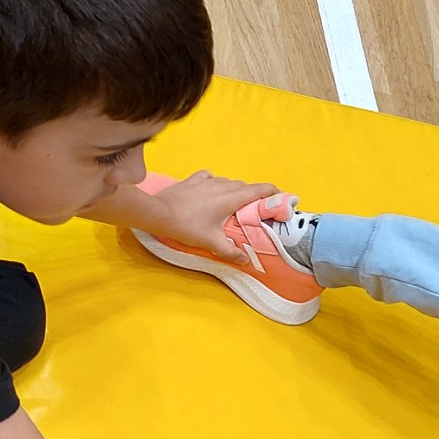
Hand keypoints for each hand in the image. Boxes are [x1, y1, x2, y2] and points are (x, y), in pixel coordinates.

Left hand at [146, 170, 279, 262]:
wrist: (158, 213)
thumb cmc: (187, 226)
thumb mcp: (210, 242)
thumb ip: (230, 251)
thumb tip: (246, 260)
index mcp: (231, 198)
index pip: (259, 189)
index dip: (273, 192)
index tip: (281, 197)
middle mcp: (223, 185)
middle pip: (245, 186)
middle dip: (253, 195)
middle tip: (254, 209)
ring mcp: (207, 180)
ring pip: (229, 181)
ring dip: (235, 190)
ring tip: (232, 203)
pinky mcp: (193, 179)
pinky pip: (211, 177)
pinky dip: (216, 183)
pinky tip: (211, 190)